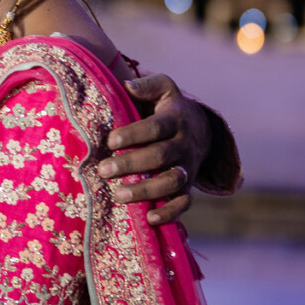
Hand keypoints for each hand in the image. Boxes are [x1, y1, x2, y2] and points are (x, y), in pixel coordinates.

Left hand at [100, 74, 203, 225]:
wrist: (200, 128)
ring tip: (119, 195)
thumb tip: (127, 85)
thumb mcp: (164, 89)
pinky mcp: (188, 186)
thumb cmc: (167, 107)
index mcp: (175, 120)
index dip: (134, 134)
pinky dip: (170, 213)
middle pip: (161, 156)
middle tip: (103, 170)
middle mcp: (184, 145)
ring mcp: (187, 167)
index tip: (110, 141)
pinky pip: (184, 203)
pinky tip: (149, 219)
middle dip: (132, 164)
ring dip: (146, 190)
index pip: (155, 127)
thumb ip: (148, 85)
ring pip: (172, 182)